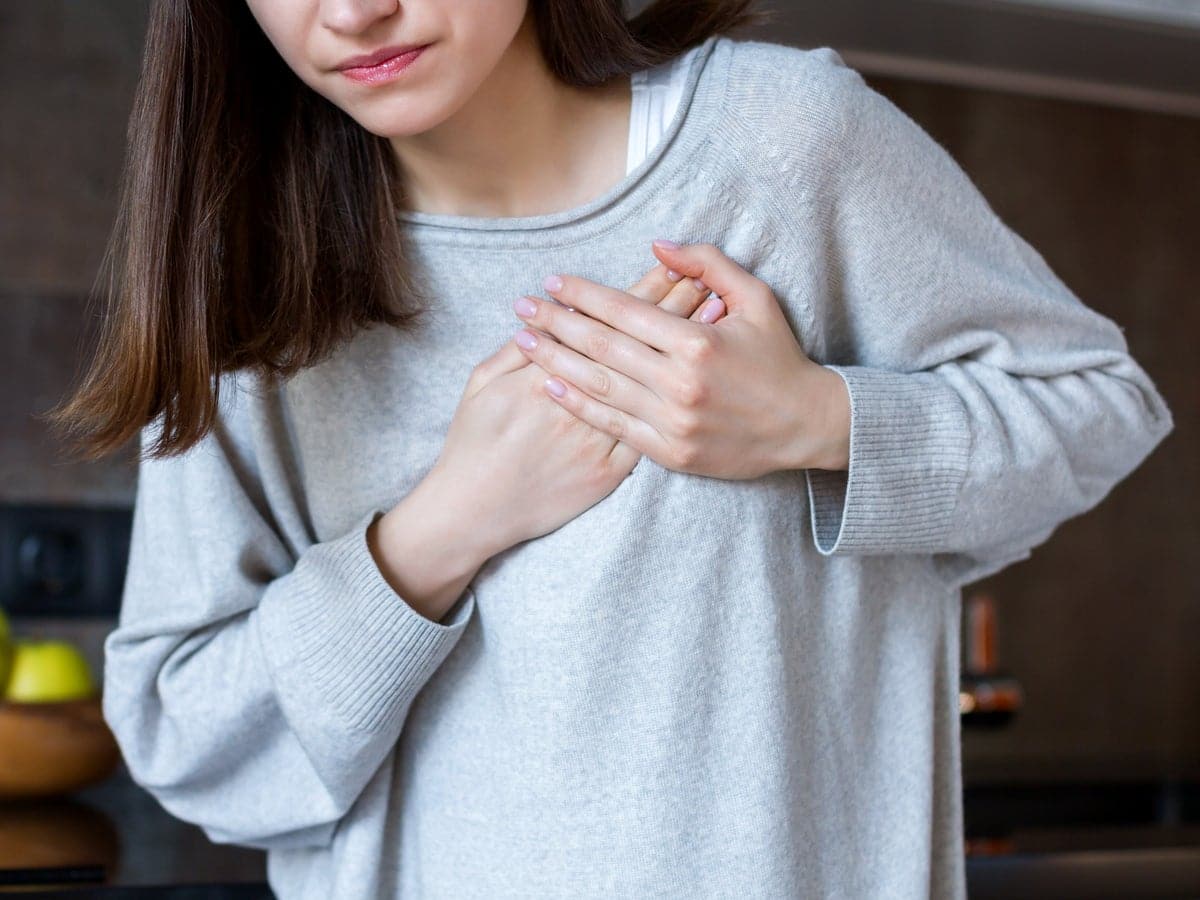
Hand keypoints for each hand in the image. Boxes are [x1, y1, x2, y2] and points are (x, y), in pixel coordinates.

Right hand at [427, 261, 728, 557]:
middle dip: (672, 309)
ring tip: (714, 314)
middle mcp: (578, 405)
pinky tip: (700, 377)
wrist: (476, 509)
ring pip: (649, 386)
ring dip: (682, 352)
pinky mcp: (608, 472)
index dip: (639, 293)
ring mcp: (597, 441)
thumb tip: (540, 315)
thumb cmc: (472, 444)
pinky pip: (649, 432)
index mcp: (546, 375)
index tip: (668, 267)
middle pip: (635, 347)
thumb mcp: (481, 384)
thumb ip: (514, 348)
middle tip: (705, 278)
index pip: (605, 323)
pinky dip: (676, 400)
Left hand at [511, 240, 850, 479]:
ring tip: (524, 343)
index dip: (583, 295)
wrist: (805, 426)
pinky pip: (614, 426)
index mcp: (698, 342)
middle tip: (522, 308)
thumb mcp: (756, 299)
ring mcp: (673, 421)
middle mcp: (680, 383)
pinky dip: (580, 405)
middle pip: (601, 347)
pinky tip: (552, 386)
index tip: (552, 282)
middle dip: (555, 324)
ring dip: (555, 362)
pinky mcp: (671, 452)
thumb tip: (656, 247)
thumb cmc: (779, 358)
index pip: (624, 311)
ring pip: (599, 386)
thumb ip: (707, 265)